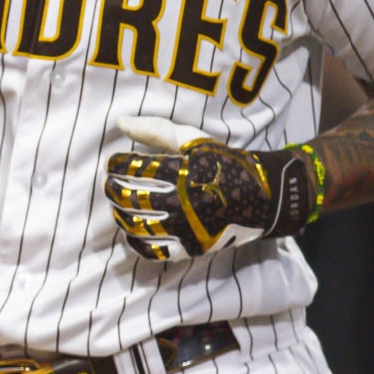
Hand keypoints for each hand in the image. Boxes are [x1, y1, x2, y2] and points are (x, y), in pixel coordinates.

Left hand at [104, 115, 316, 259]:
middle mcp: (182, 201)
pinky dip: (135, 242)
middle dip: (111, 188)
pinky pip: (153, 251)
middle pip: (128, 198)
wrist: (263, 196)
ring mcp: (186, 228)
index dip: (116, 163)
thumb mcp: (193, 140)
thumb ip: (155, 129)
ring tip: (118, 205)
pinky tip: (130, 231)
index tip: (113, 161)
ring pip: (136, 225)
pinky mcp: (190, 247)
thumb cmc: (223, 163)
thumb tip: (119, 122)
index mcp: (182, 172)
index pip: (134, 167)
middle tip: (109, 183)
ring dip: (119, 214)